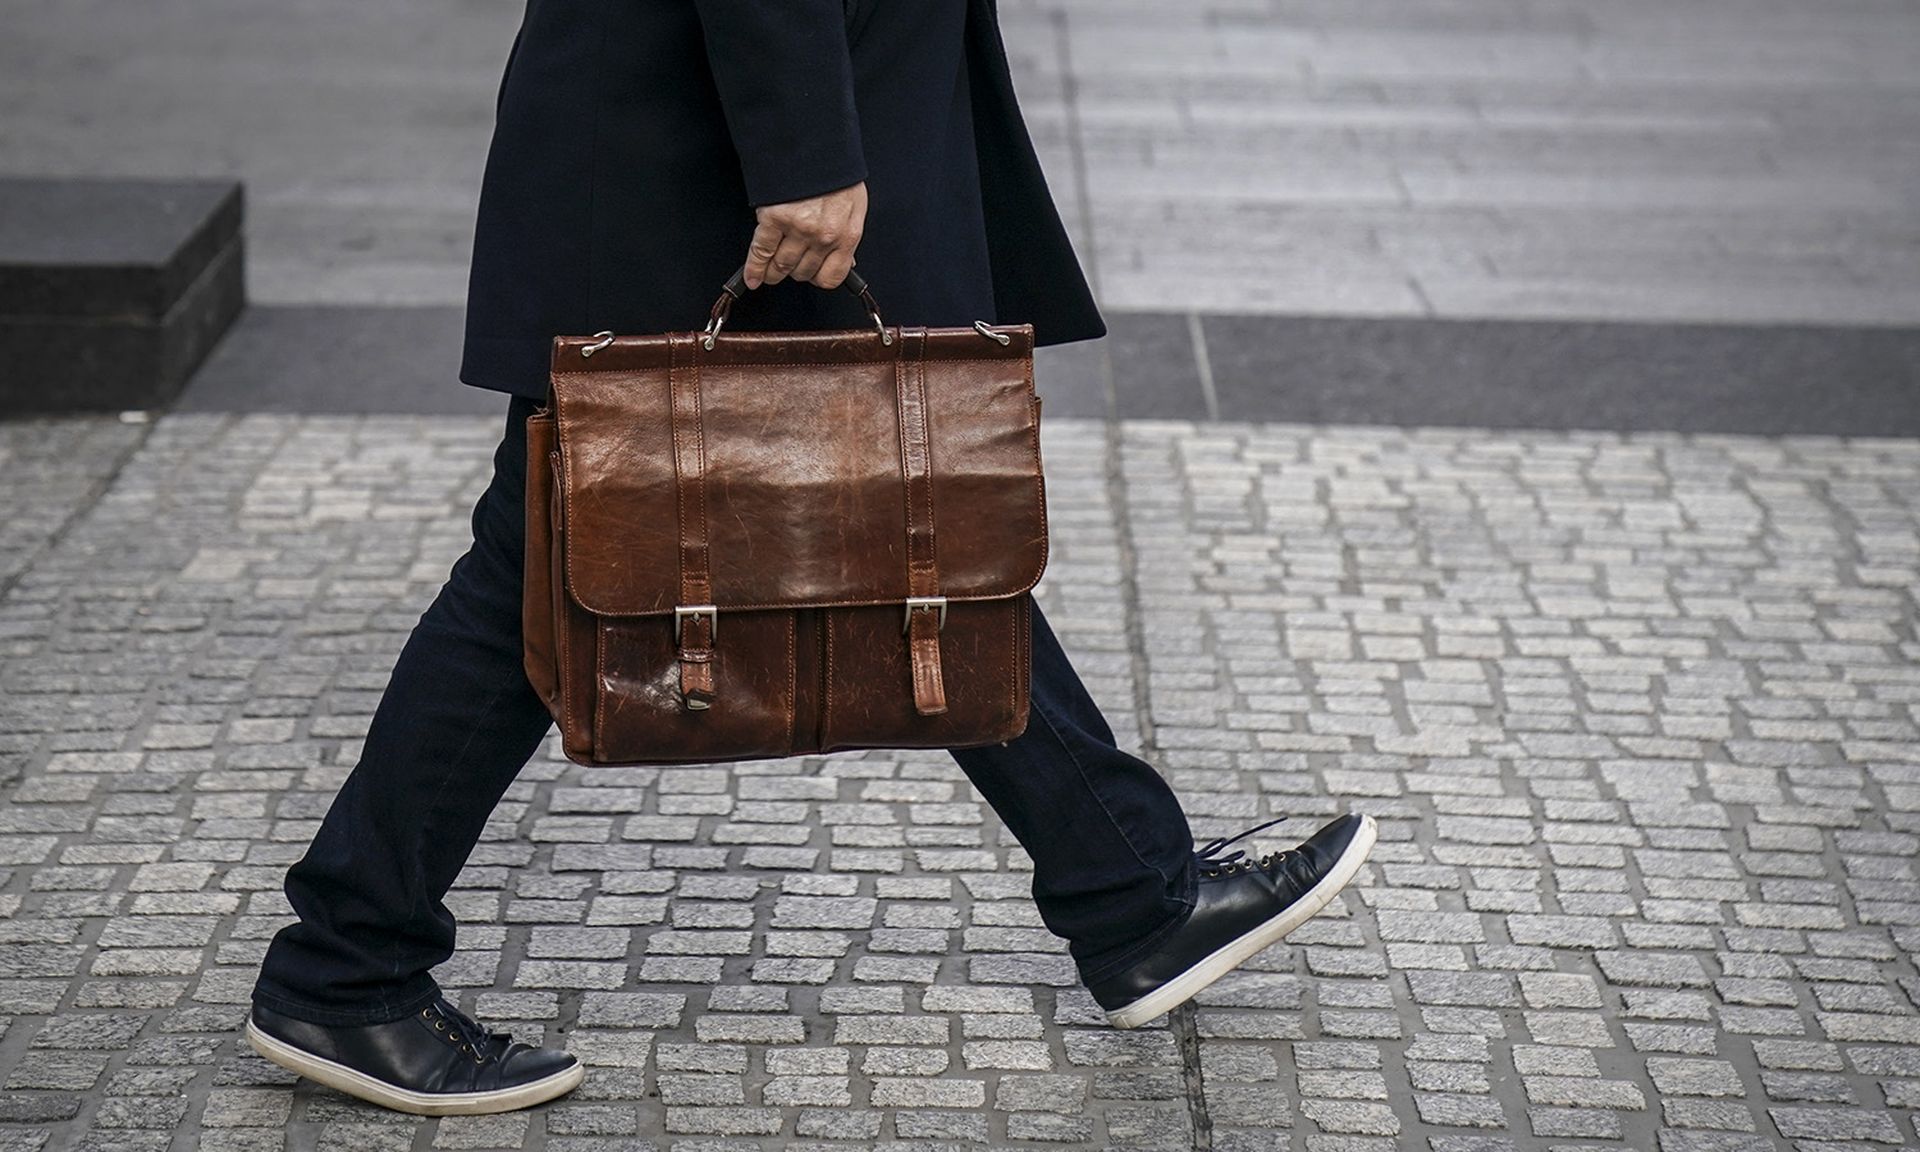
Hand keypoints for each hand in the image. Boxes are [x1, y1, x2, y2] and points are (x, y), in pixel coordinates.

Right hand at [743, 182, 866, 289]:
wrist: (816, 143)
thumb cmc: (836, 173)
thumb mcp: (854, 207)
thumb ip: (847, 236)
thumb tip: (845, 261)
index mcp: (846, 235)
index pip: (831, 276)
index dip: (818, 278)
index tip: (811, 276)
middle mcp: (823, 236)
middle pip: (804, 272)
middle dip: (794, 272)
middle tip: (788, 266)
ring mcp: (798, 229)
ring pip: (782, 266)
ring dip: (773, 273)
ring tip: (769, 275)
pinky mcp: (774, 219)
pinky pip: (761, 251)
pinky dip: (754, 268)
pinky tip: (751, 278)